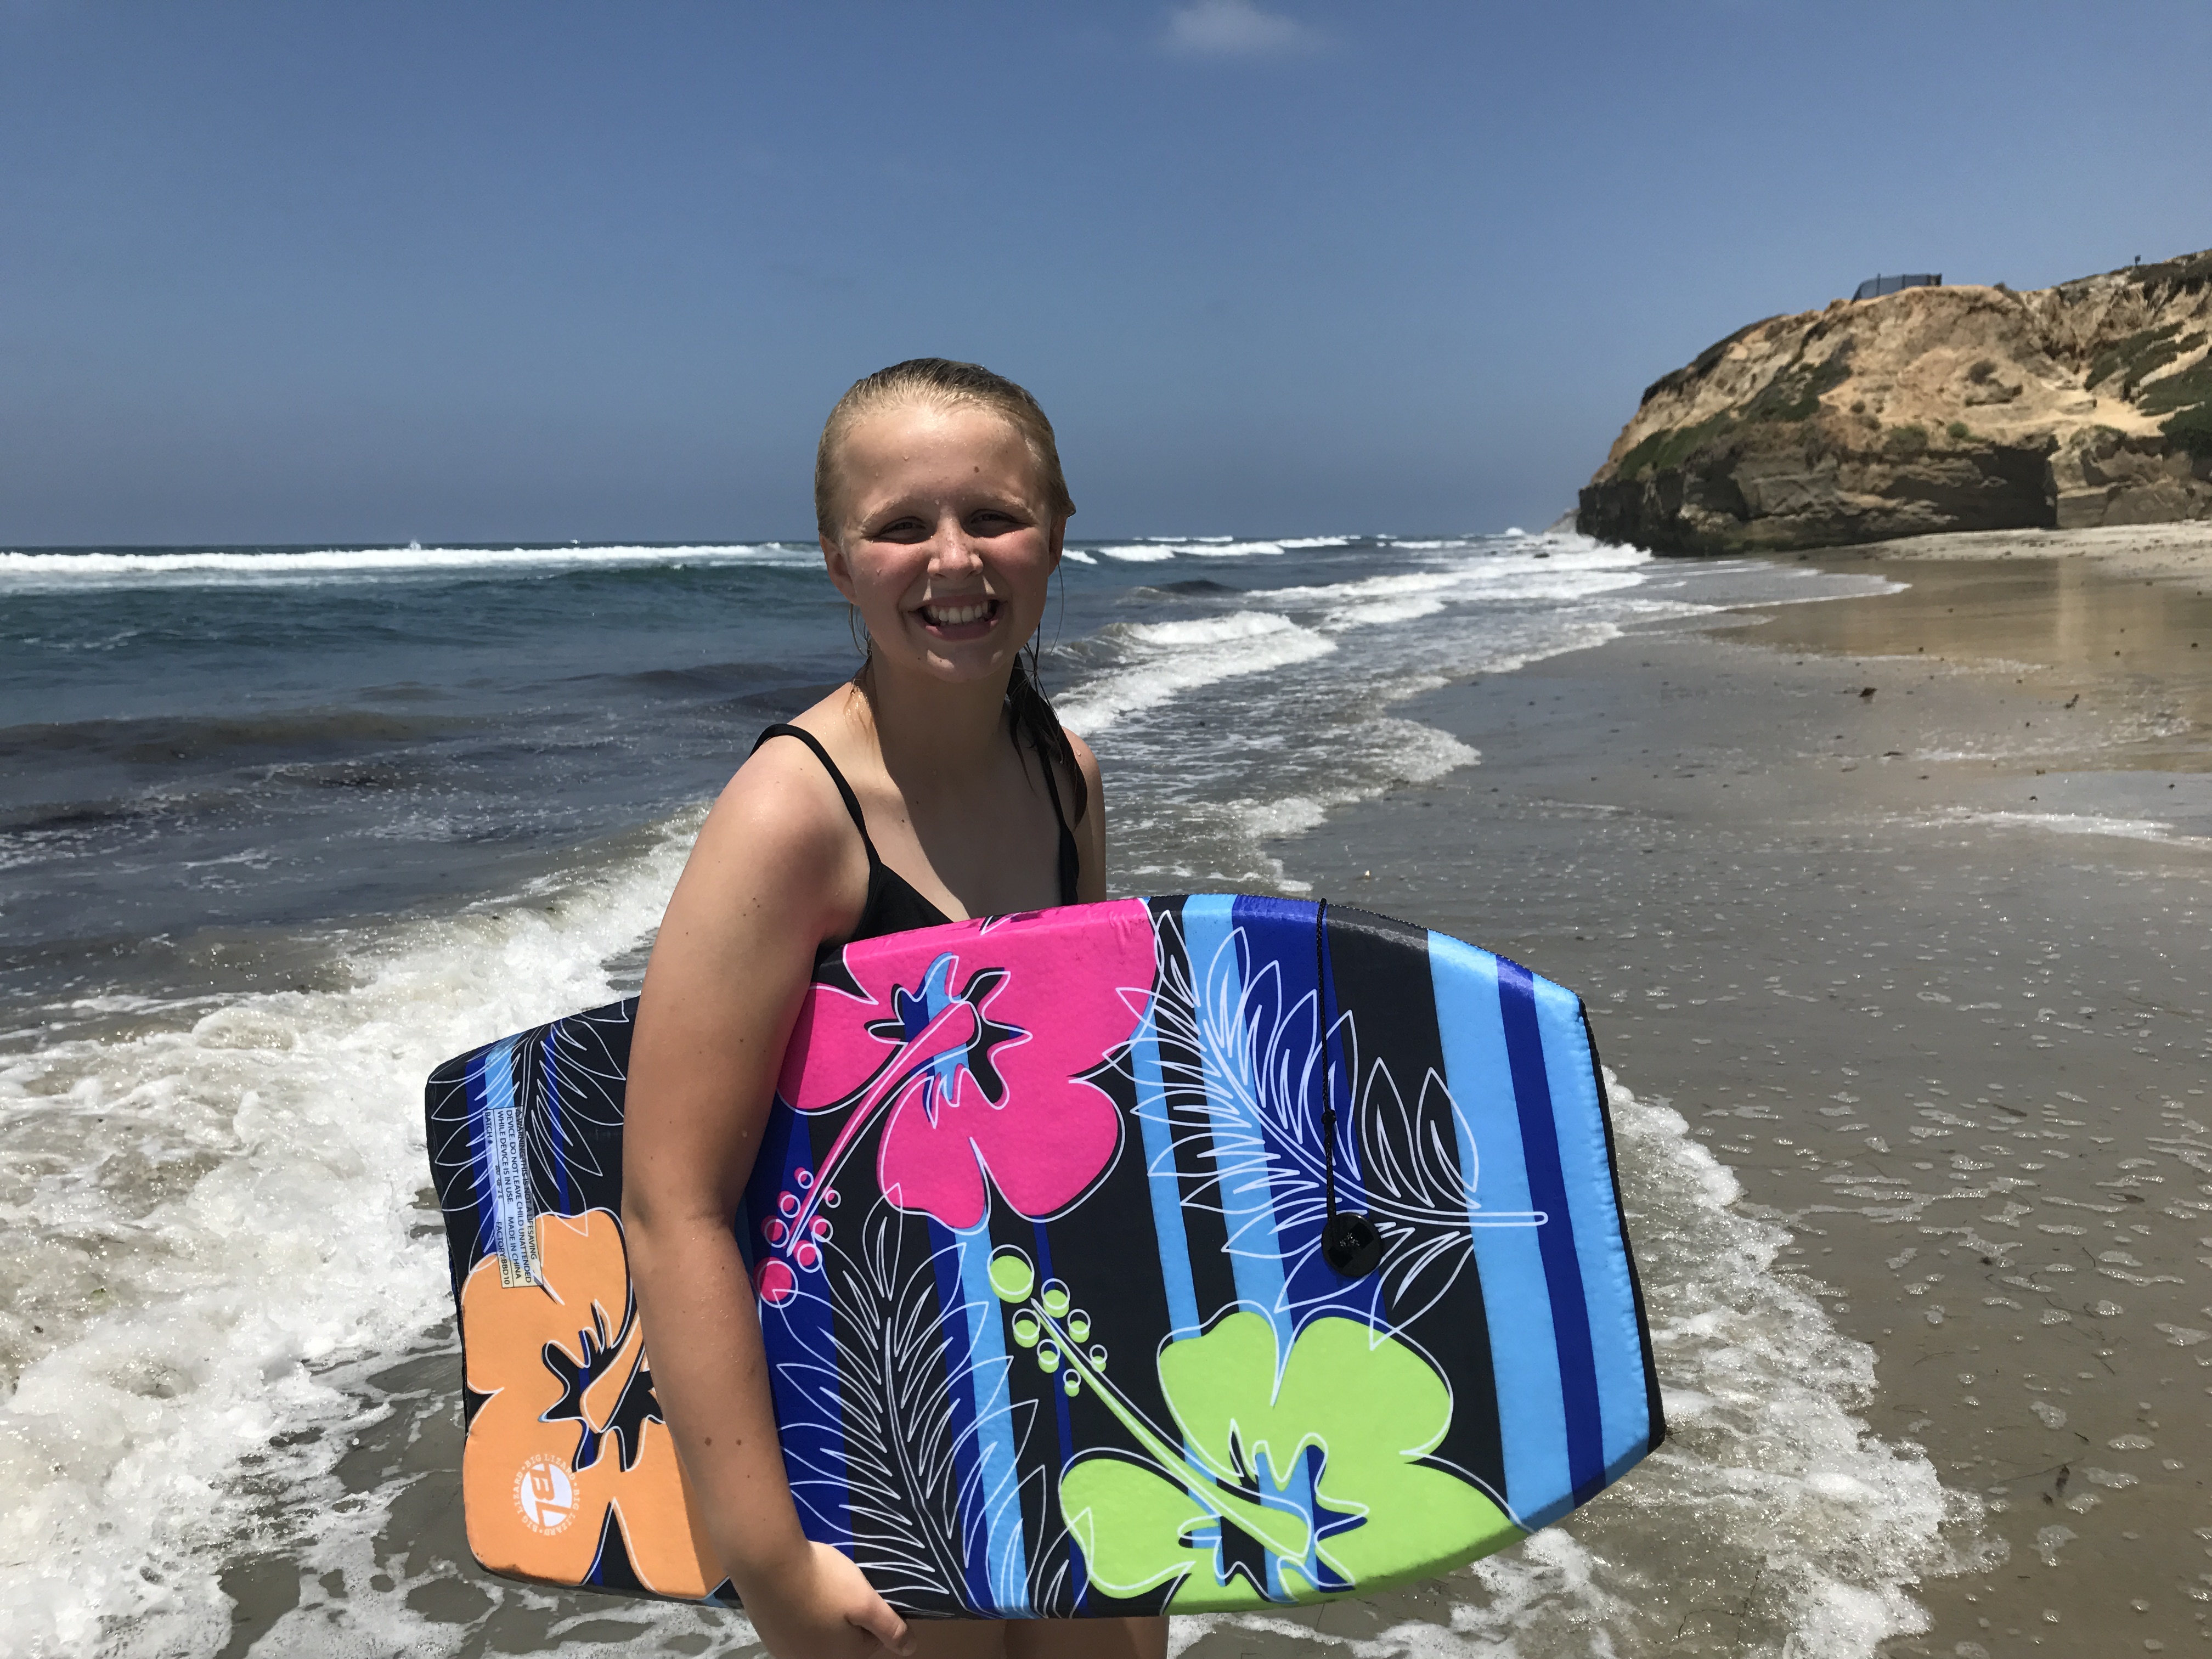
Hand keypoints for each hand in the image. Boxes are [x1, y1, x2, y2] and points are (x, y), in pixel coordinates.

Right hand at [741, 1539, 914, 1658]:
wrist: (766, 1562)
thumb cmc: (823, 1582)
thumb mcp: (866, 1601)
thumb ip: (890, 1628)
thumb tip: (909, 1649)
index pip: (871, 1642)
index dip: (873, 1613)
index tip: (865, 1590)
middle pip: (842, 1640)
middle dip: (847, 1616)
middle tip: (843, 1586)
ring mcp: (785, 1650)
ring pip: (818, 1632)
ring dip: (823, 1613)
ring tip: (821, 1585)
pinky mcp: (767, 1634)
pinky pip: (795, 1626)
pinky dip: (800, 1610)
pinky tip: (799, 1589)